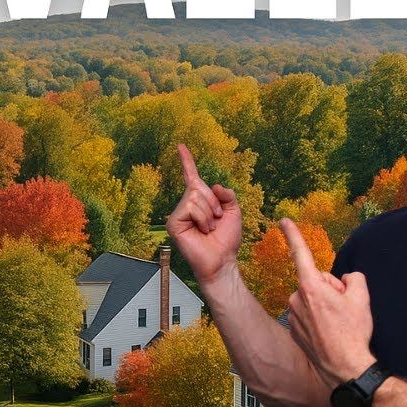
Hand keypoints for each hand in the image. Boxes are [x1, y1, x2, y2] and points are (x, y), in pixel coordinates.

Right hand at [165, 144, 241, 287]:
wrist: (222, 261)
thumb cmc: (226, 240)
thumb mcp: (233, 211)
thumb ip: (227, 194)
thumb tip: (214, 185)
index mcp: (199, 201)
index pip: (192, 177)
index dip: (187, 161)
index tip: (181, 146)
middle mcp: (186, 205)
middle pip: (198, 186)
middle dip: (214, 202)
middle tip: (216, 221)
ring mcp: (178, 214)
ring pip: (196, 196)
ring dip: (210, 213)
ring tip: (209, 228)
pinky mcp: (173, 223)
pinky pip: (191, 207)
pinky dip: (202, 218)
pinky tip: (202, 231)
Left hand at [277, 217, 375, 389]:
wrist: (345, 368)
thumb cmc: (353, 333)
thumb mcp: (362, 298)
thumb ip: (353, 279)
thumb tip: (346, 280)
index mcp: (311, 286)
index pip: (301, 254)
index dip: (293, 235)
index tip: (283, 220)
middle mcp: (297, 298)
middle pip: (316, 281)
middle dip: (330, 290)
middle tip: (344, 309)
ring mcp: (293, 315)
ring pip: (312, 299)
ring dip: (325, 306)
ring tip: (338, 324)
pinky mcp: (294, 329)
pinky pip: (308, 314)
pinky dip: (319, 319)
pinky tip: (330, 332)